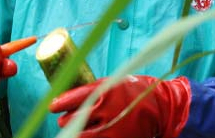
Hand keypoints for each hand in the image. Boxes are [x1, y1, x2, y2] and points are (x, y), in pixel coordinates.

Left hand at [49, 75, 190, 137]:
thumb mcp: (114, 83)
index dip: (60, 103)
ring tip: (73, 129)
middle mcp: (107, 110)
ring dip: (74, 132)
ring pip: (81, 135)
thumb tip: (70, 96)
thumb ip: (94, 90)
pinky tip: (85, 135)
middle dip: (66, 120)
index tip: (53, 106)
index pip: (75, 98)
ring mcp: (112, 128)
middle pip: (74, 119)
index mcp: (106, 91)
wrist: (161, 107)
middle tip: (63, 119)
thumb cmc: (135, 91)